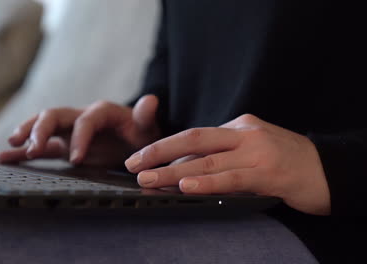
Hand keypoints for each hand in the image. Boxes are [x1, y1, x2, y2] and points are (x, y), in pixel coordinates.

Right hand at [0, 95, 160, 166]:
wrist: (134, 143)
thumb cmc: (140, 135)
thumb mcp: (146, 128)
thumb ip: (145, 116)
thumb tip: (151, 100)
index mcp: (100, 112)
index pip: (85, 121)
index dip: (79, 138)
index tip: (75, 160)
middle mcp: (80, 117)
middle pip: (54, 115)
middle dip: (41, 129)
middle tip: (33, 147)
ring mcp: (68, 131)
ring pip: (42, 126)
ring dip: (27, 133)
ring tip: (12, 144)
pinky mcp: (62, 145)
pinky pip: (40, 147)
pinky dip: (21, 152)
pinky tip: (3, 157)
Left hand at [125, 114, 330, 215]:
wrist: (326, 170)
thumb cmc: (285, 160)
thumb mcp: (251, 148)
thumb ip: (223, 152)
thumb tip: (186, 165)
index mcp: (238, 126)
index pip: (194, 136)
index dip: (164, 146)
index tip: (139, 158)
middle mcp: (244, 134)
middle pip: (193, 140)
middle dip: (159, 153)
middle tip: (132, 166)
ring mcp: (256, 153)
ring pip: (207, 161)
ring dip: (173, 171)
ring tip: (147, 179)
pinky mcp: (268, 173)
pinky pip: (231, 178)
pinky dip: (206, 182)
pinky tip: (185, 186)